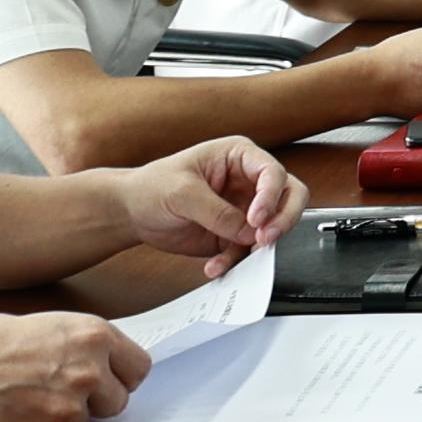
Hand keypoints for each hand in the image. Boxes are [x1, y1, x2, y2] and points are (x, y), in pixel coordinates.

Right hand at [0, 310, 149, 421]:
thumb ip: (87, 347)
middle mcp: (87, 372)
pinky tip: (15, 410)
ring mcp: (66, 408)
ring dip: (63, 415)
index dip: (122, 376)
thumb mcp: (51, 326)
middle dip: (96, 400)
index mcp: (94, 337)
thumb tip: (111, 368)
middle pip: (119, 403)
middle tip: (61, 388)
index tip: (111, 379)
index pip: (140, 369)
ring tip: (28, 394)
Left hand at [117, 138, 301, 273]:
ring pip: (274, 227)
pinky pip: (248, 250)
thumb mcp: (182, 193)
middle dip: (282, 220)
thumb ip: (217, 212)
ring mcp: (244, 209)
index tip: (256, 219)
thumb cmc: (152, 187)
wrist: (132, 212)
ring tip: (233, 256)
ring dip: (258, 247)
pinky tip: (214, 265)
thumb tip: (248, 231)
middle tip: (265, 239)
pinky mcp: (235, 234)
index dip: (271, 197)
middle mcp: (248, 181)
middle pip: (289, 197)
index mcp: (239, 157)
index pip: (272, 173)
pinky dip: (235, 262)